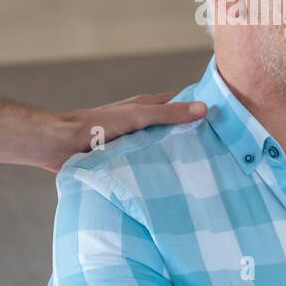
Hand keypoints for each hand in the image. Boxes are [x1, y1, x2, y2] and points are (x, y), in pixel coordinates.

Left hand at [39, 91, 205, 171]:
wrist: (61, 145)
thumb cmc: (97, 125)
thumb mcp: (138, 116)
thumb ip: (168, 113)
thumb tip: (204, 108)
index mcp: (147, 106)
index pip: (181, 104)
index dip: (200, 109)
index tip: (224, 121)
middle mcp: (143, 123)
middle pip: (173, 128)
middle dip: (192, 137)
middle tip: (220, 153)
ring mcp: (135, 142)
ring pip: (162, 147)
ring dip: (176, 156)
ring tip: (202, 171)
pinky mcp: (126, 160)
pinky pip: (149, 164)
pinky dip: (161, 169)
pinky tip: (173, 182)